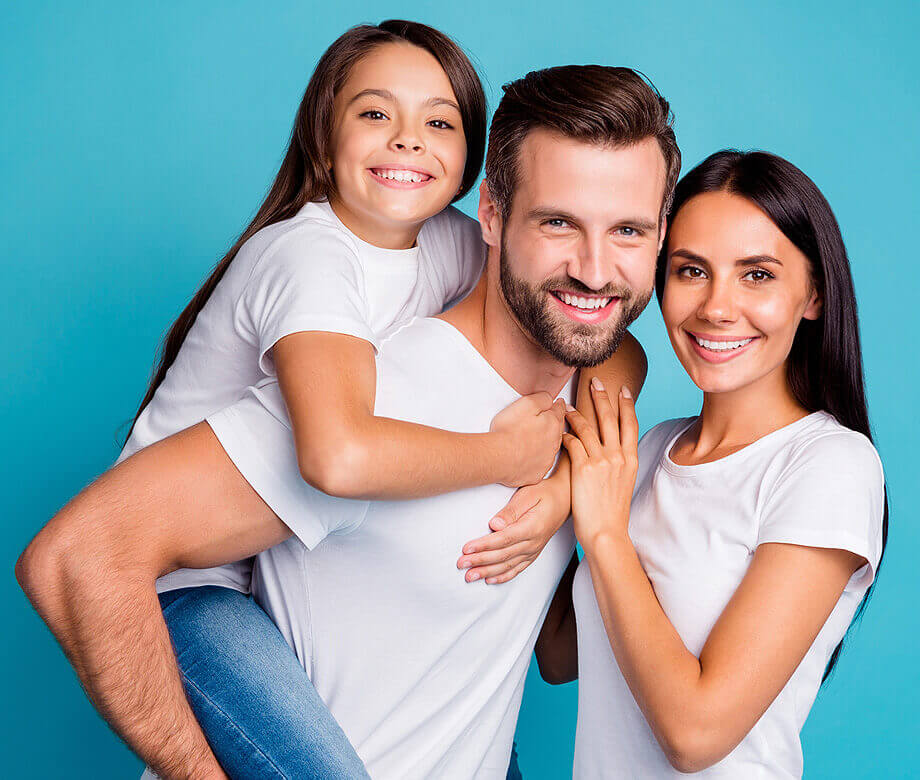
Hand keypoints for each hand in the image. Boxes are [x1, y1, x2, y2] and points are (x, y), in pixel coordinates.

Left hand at [456, 477, 569, 583]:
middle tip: (461, 564)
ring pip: (508, 565)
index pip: (503, 540)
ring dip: (487, 572)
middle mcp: (534, 543)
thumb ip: (511, 511)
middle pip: (502, 555)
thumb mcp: (528, 494)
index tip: (466, 549)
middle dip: (480, 561)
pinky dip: (503, 576)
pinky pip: (518, 569)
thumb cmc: (544, 492)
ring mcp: (534, 550)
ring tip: (470, 576)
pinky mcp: (533, 553)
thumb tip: (494, 525)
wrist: (565, 499)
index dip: (483, 546)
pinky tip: (490, 579)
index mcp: (532, 527)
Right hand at [490, 393, 565, 486]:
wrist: (499, 457)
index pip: (560, 411)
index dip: (558, 405)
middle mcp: (554, 443)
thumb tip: (551, 399)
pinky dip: (538, 458)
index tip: (558, 403)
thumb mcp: (526, 403)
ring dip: (546, 441)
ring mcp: (547, 459)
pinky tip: (529, 455)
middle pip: (558, 429)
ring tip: (535, 437)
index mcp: (553, 424)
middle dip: (554, 423)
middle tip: (547, 419)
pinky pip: (541, 463)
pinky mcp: (537, 473)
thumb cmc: (509, 431)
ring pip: (551, 447)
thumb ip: (543, 398)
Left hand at [562, 378, 638, 548]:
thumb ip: (619, 466)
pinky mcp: (584, 468)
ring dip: (577, 413)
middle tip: (595, 381)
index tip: (624, 390)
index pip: (631, 425)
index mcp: (631, 460)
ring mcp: (602, 461)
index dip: (627, 405)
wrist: (607, 532)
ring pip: (589, 427)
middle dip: (602, 397)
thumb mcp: (623, 485)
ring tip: (567, 405)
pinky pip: (573, 443)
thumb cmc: (612, 514)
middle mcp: (618, 457)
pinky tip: (559, 431)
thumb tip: (612, 456)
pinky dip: (565, 435)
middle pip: (611, 418)